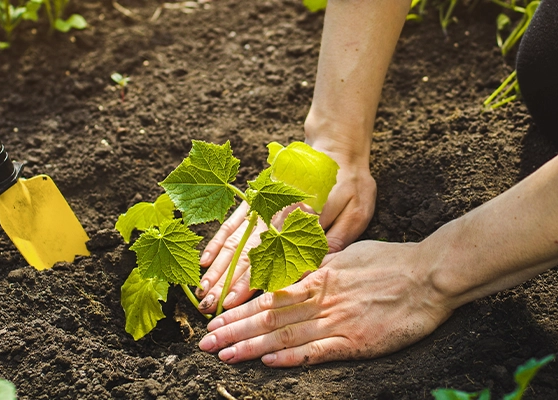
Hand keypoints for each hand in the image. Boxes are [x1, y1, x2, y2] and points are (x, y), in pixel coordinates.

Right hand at [195, 148, 376, 313]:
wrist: (336, 147)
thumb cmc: (351, 183)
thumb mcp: (355, 210)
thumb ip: (336, 239)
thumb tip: (314, 269)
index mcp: (301, 219)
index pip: (271, 256)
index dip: (251, 280)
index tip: (234, 302)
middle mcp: (276, 213)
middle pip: (246, 251)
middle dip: (226, 281)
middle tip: (210, 306)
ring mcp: (263, 206)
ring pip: (235, 239)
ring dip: (218, 267)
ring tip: (202, 291)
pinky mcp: (257, 200)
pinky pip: (233, 222)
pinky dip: (218, 241)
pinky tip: (206, 261)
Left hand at [197, 240, 452, 365]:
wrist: (430, 275)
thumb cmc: (393, 262)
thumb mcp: (348, 255)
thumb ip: (319, 266)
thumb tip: (294, 272)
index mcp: (319, 277)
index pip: (269, 296)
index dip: (238, 309)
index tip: (214, 318)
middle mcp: (322, 298)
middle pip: (268, 317)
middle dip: (233, 329)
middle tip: (204, 342)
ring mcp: (338, 321)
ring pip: (286, 335)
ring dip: (251, 346)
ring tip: (224, 355)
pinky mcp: (357, 341)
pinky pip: (318, 351)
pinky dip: (292, 357)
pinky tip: (268, 363)